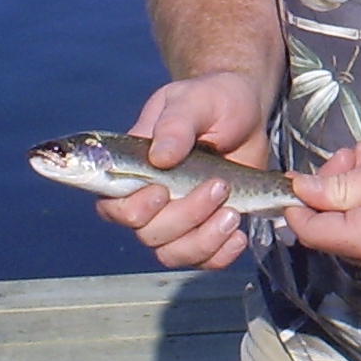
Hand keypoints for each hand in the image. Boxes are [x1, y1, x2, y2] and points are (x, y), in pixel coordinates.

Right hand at [98, 72, 271, 271]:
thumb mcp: (193, 100)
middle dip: (184, 215)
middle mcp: (149, 200)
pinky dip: (221, 253)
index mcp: (132, 169)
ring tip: (232, 210)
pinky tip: (239, 234)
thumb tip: (160, 156)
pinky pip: (204, 260)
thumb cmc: (212, 100)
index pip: (113, 207)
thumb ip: (176, 124)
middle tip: (218, 185)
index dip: (133, 210)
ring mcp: (179, 219)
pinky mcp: (207, 229)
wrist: (248, 112)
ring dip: (204, 238)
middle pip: (148, 234)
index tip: (161, 191)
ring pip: (173, 253)